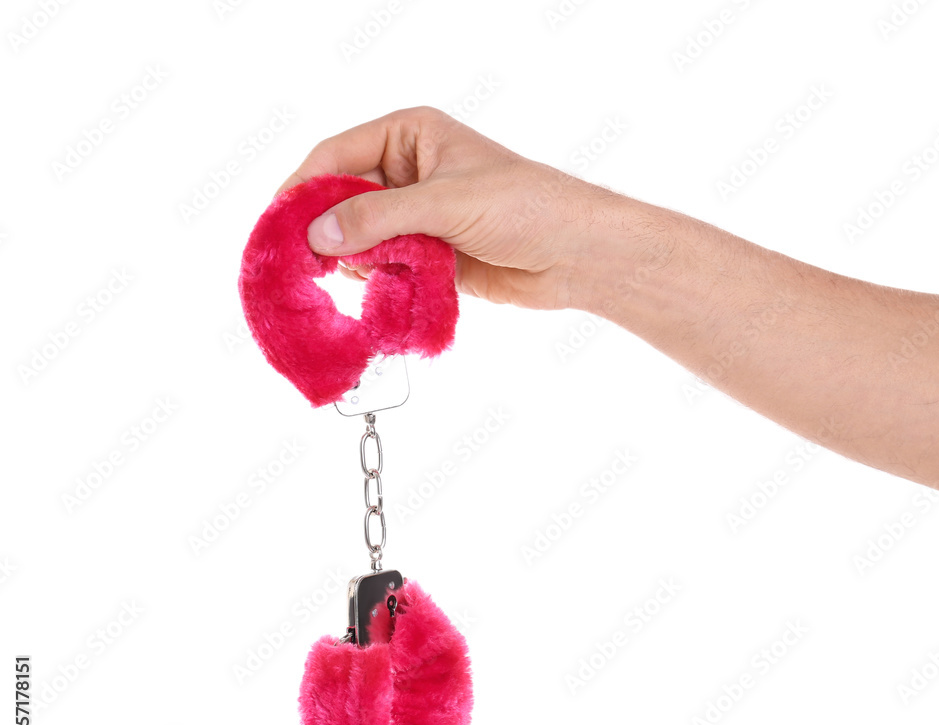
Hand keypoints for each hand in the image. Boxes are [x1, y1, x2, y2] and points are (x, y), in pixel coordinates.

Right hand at [277, 106, 627, 310]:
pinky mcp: (429, 253)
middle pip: (344, 200)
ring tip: (360, 278)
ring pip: (362, 238)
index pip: (336, 155)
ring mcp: (418, 215)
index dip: (304, 188)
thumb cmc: (523, 206)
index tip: (279, 223)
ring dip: (358, 260)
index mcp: (409, 135)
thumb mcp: (446, 203)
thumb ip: (380, 218)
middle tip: (306, 264)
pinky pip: (386, 265)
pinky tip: (385, 289)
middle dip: (329, 231)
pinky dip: (380, 279)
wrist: (574, 254)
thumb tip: (318, 236)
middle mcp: (408, 172)